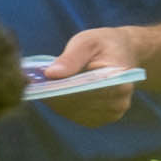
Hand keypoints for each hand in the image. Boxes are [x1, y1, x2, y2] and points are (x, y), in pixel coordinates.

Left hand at [26, 22, 151, 118]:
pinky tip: (56, 93)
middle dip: (56, 94)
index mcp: (119, 80)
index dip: (62, 88)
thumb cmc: (104, 44)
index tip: (43, 81)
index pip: (85, 90)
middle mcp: (118, 102)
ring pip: (75, 111)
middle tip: (37, 84)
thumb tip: (51, 74)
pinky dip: (63, 105)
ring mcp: (111, 113)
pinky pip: (76, 115)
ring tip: (45, 86)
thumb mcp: (87, 41)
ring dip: (58, 101)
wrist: (123, 52)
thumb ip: (71, 57)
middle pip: (79, 103)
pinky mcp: (101, 119)